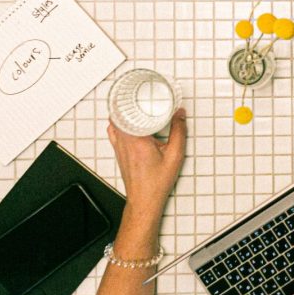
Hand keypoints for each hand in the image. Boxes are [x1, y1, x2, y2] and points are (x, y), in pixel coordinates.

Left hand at [107, 107, 186, 222]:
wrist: (145, 200)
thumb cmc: (156, 183)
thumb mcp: (175, 156)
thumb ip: (179, 132)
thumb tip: (180, 115)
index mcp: (137, 141)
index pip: (127, 114)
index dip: (130, 101)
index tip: (138, 94)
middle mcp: (125, 143)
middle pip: (118, 116)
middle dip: (126, 104)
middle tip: (136, 97)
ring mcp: (119, 148)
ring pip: (114, 124)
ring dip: (121, 114)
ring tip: (132, 107)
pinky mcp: (118, 153)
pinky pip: (114, 133)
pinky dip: (118, 125)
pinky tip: (128, 124)